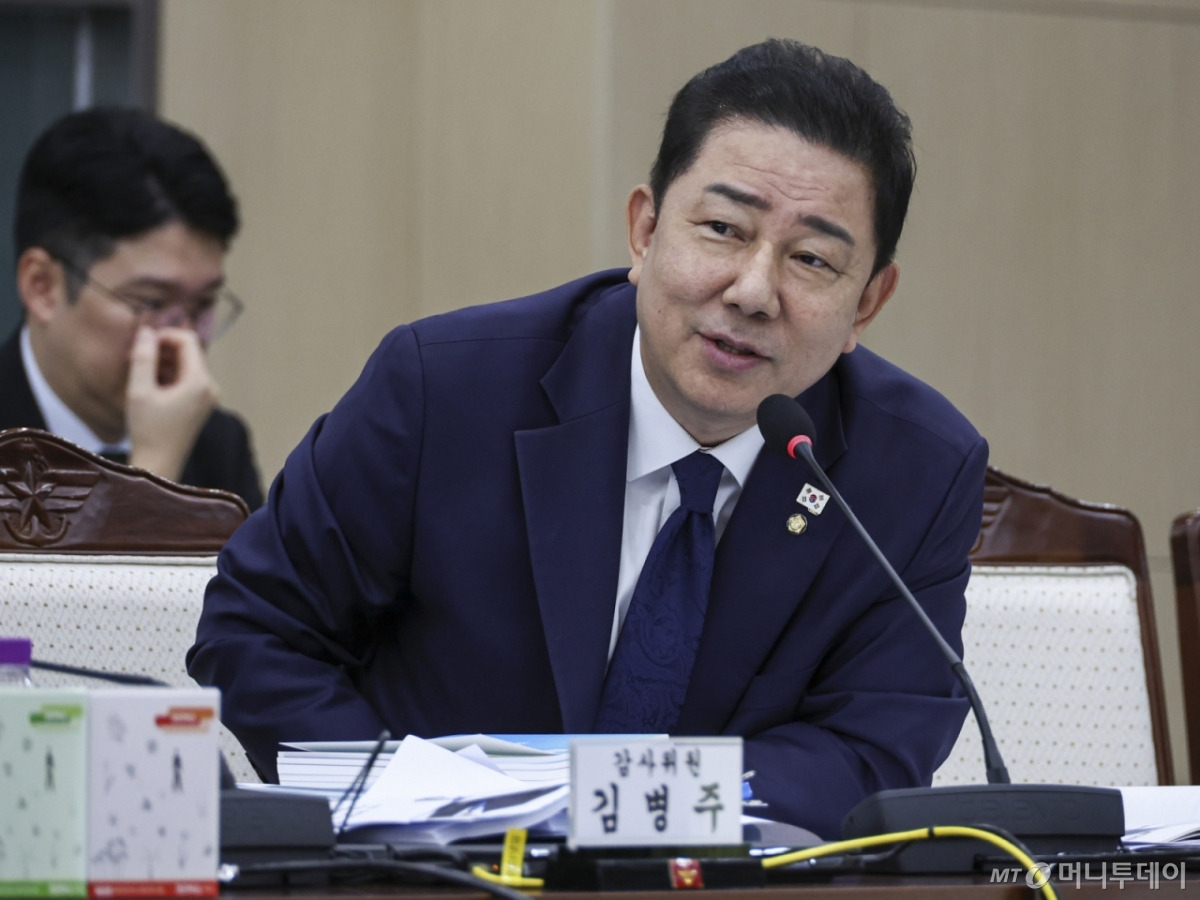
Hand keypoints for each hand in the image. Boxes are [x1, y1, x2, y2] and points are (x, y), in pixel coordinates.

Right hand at [125, 325, 218, 481]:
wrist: (160, 465)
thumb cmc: (148, 430)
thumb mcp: (139, 391)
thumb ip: (143, 358)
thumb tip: (146, 330)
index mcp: (200, 381)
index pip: (188, 340)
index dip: (164, 335)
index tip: (141, 344)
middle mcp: (210, 387)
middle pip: (188, 352)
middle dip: (162, 350)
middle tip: (134, 358)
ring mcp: (207, 397)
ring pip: (186, 366)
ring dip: (163, 363)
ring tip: (137, 372)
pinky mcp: (201, 405)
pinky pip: (186, 380)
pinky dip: (168, 376)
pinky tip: (148, 386)